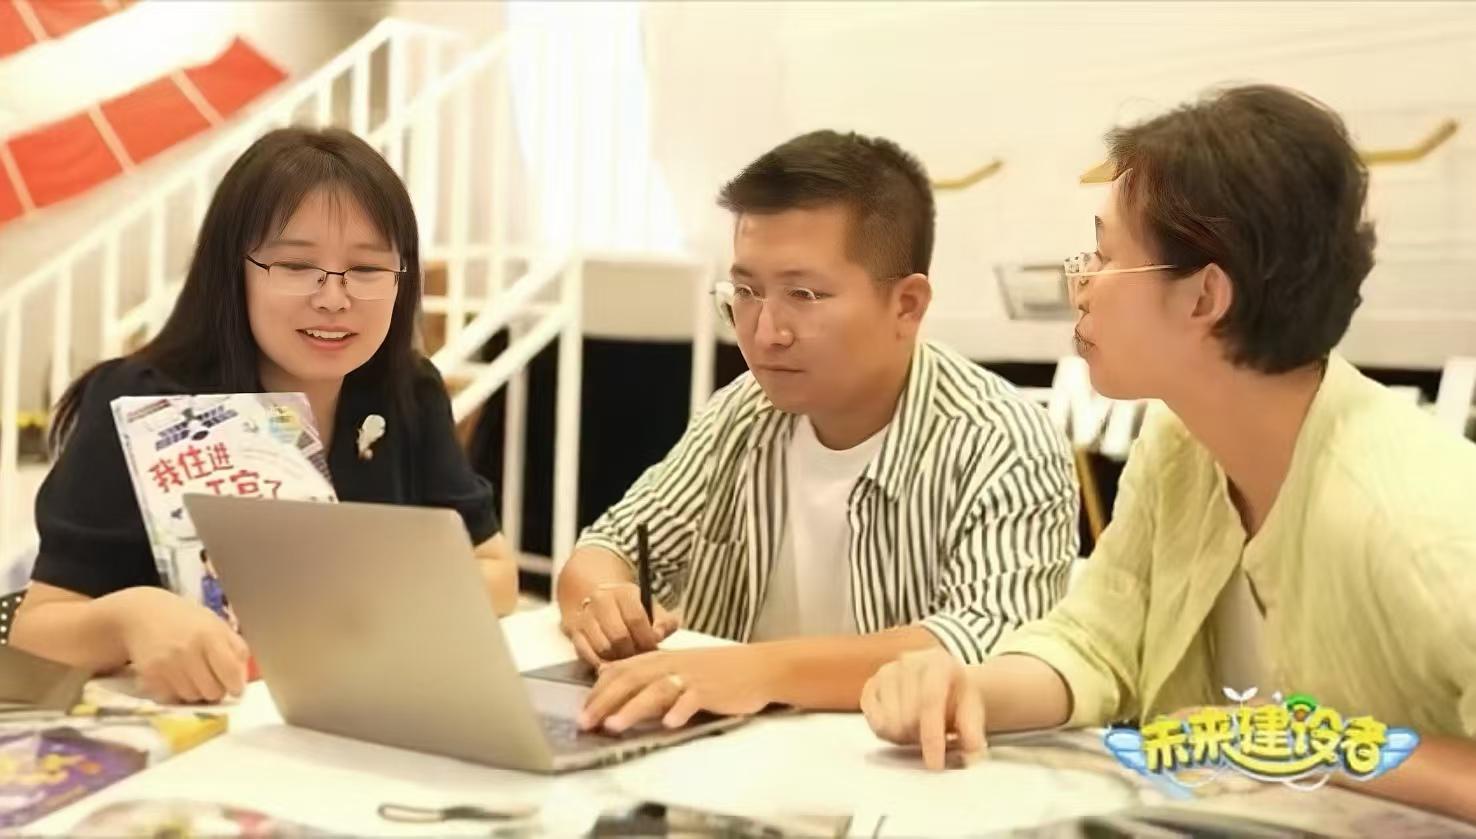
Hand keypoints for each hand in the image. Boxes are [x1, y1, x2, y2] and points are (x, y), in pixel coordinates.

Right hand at [105, 587, 249, 703]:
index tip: (236, 688)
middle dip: (216, 690)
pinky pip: (171, 698)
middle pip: (212, 691)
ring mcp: (167, 664)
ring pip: (192, 698)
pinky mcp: (149, 676)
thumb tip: (243, 679)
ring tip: (193, 676)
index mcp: (210, 635)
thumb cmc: (187, 620)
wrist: (143, 615)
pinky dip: (176, 693)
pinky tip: (175, 678)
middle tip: (212, 680)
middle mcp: (188, 650)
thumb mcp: (216, 625)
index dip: (236, 686)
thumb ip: (236, 649)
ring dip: (196, 692)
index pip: (230, 672)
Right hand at [561, 583, 678, 664]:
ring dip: (616, 659)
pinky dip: (600, 662)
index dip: (646, 639)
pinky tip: (610, 663)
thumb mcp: (653, 610)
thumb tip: (658, 636)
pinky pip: (586, 653)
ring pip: (603, 647)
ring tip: (626, 660)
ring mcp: (585, 614)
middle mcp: (601, 599)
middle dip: (632, 652)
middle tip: (639, 659)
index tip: (653, 649)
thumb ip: (664, 622)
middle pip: (618, 636)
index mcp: (624, 592)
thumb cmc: (634, 611)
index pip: (636, 618)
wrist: (603, 601)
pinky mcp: (574, 630)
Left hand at [578, 647, 774, 732]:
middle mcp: (672, 665)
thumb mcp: (679, 667)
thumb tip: (609, 675)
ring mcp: (691, 677)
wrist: (758, 667)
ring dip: (633, 708)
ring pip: (656, 689)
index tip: (582, 710)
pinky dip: (680, 710)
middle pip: (632, 679)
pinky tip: (669, 724)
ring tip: (614, 725)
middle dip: (605, 701)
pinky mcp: (711, 690)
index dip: (599, 690)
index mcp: (661, 659)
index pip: (622, 670)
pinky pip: (692, 699)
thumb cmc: (717, 671)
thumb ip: (648, 674)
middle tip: (585, 723)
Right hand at [862, 648, 985, 770]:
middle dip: (920, 739)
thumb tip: (973, 747)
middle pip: (907, 716)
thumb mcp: (972, 708)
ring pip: (888, 723)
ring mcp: (886, 672)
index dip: (932, 736)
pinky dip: (888, 733)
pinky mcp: (870, 686)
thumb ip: (973, 728)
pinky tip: (902, 726)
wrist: (940, 680)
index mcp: (938, 663)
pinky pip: (874, 723)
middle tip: (932, 740)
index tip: (935, 764)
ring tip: (918, 730)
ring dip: (904, 737)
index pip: (930, 701)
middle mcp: (908, 662)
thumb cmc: (954, 696)